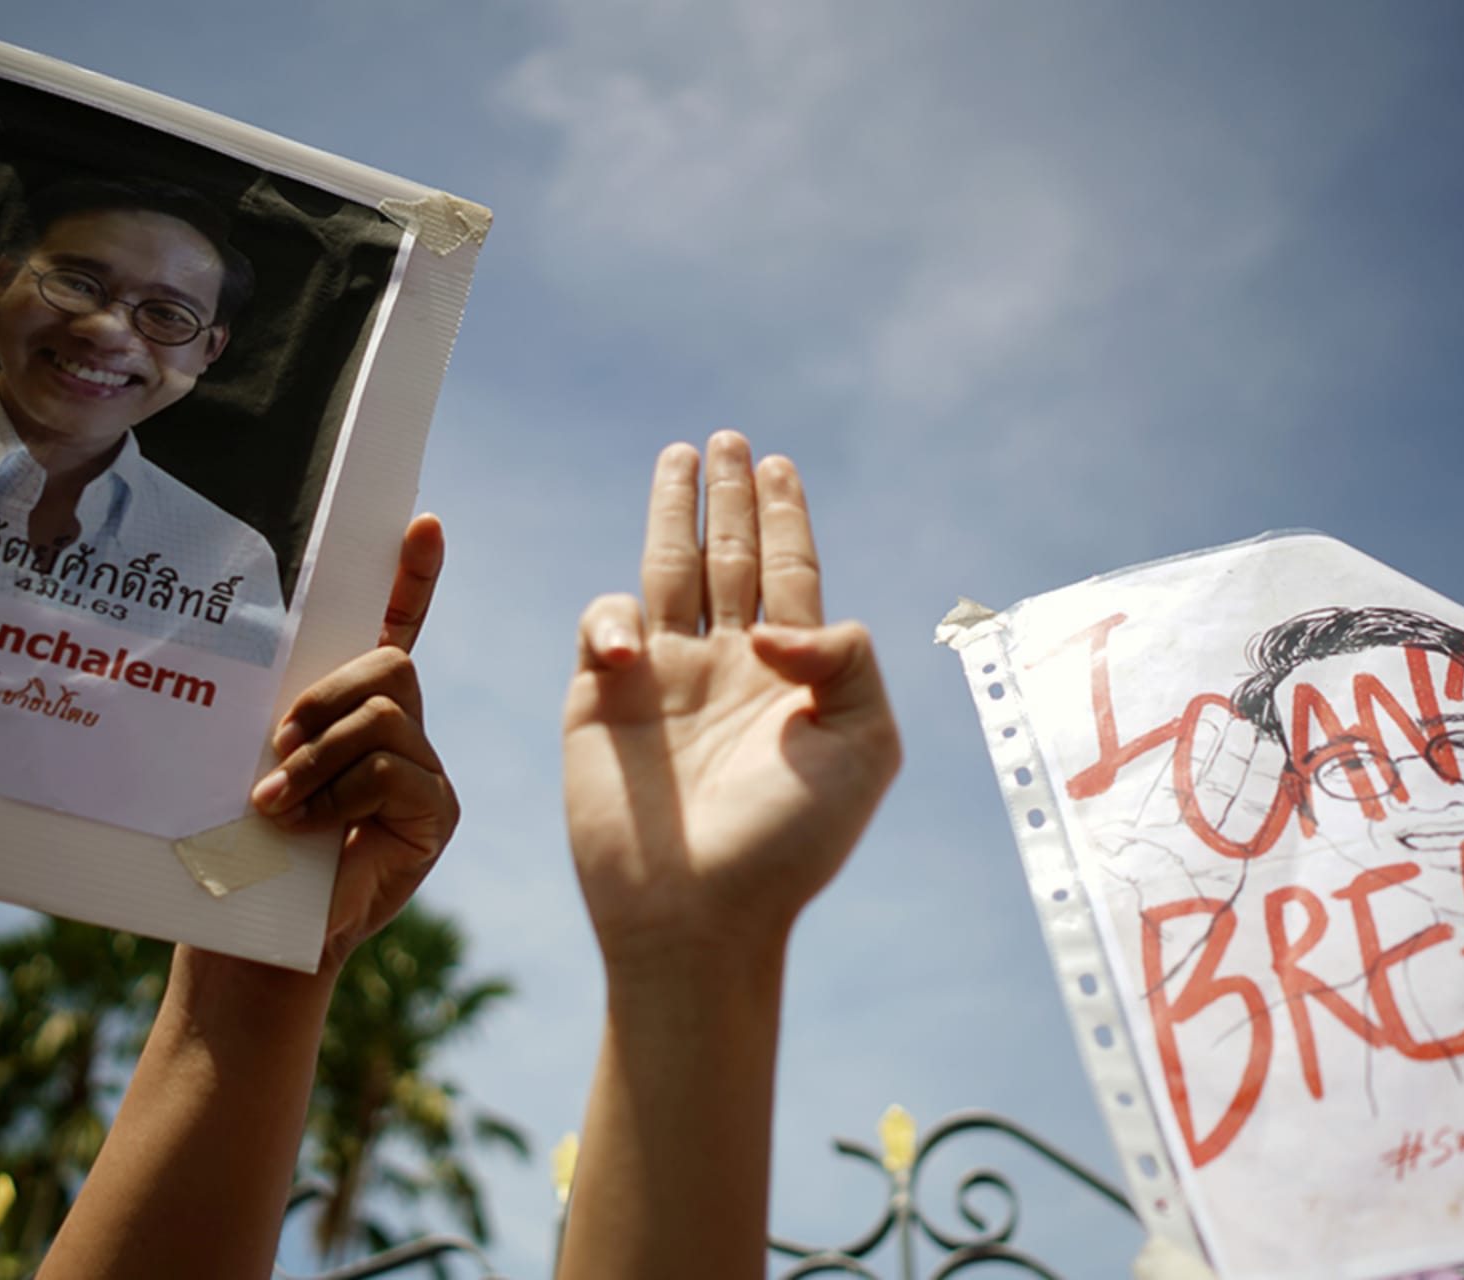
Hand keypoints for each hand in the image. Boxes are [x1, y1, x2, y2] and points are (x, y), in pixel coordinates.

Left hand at [250, 513, 459, 969]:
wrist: (252, 935)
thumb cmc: (241, 848)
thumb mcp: (249, 762)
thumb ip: (271, 716)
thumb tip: (254, 673)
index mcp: (355, 708)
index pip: (395, 627)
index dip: (412, 576)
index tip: (423, 524)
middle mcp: (402, 732)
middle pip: (391, 662)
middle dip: (325, 694)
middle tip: (276, 744)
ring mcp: (425, 771)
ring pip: (386, 714)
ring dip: (318, 756)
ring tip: (274, 802)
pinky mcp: (436, 814)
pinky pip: (393, 770)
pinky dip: (338, 793)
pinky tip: (304, 826)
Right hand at [562, 433, 900, 967]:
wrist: (697, 915)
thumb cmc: (788, 844)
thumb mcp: (863, 747)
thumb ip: (846, 660)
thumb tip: (774, 625)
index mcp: (791, 676)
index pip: (790, 574)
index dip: (785, 517)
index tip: (779, 465)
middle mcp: (728, 668)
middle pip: (729, 558)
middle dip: (729, 500)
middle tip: (727, 440)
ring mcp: (663, 682)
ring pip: (666, 574)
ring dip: (672, 516)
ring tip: (680, 459)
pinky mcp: (600, 702)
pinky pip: (604, 629)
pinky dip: (614, 620)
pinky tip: (636, 649)